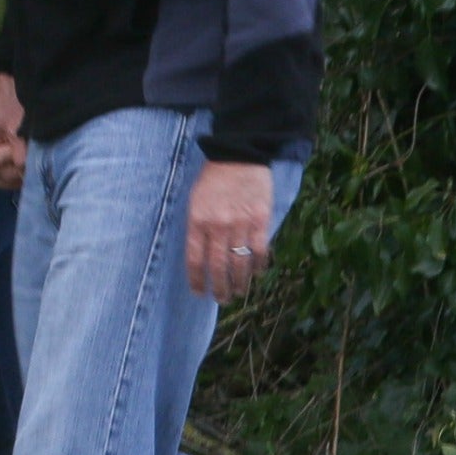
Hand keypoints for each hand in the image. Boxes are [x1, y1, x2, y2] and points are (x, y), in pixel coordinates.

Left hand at [185, 160, 272, 301]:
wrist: (239, 155)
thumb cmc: (213, 179)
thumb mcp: (195, 201)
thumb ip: (197, 227)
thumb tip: (201, 257)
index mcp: (197, 220)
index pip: (195, 259)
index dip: (197, 280)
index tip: (199, 293)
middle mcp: (217, 225)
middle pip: (218, 267)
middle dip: (220, 288)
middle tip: (222, 299)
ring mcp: (240, 223)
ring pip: (240, 263)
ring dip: (240, 282)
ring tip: (238, 292)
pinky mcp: (260, 220)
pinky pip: (260, 250)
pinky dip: (259, 265)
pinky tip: (257, 273)